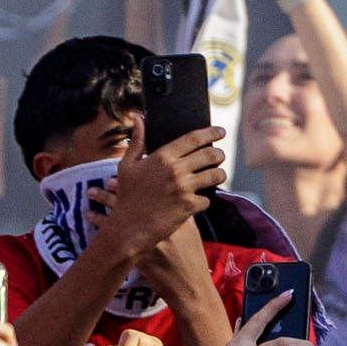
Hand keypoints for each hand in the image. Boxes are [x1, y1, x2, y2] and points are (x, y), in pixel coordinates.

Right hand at [97, 129, 225, 260]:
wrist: (128, 227)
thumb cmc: (126, 196)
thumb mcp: (127, 166)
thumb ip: (137, 141)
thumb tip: (138, 118)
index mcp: (162, 157)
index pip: (194, 139)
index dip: (211, 133)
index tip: (220, 131)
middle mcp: (175, 170)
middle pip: (210, 155)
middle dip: (219, 154)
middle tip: (218, 156)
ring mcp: (184, 188)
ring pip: (216, 175)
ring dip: (219, 175)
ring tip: (215, 176)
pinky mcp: (189, 206)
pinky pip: (208, 199)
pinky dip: (205, 200)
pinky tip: (198, 201)